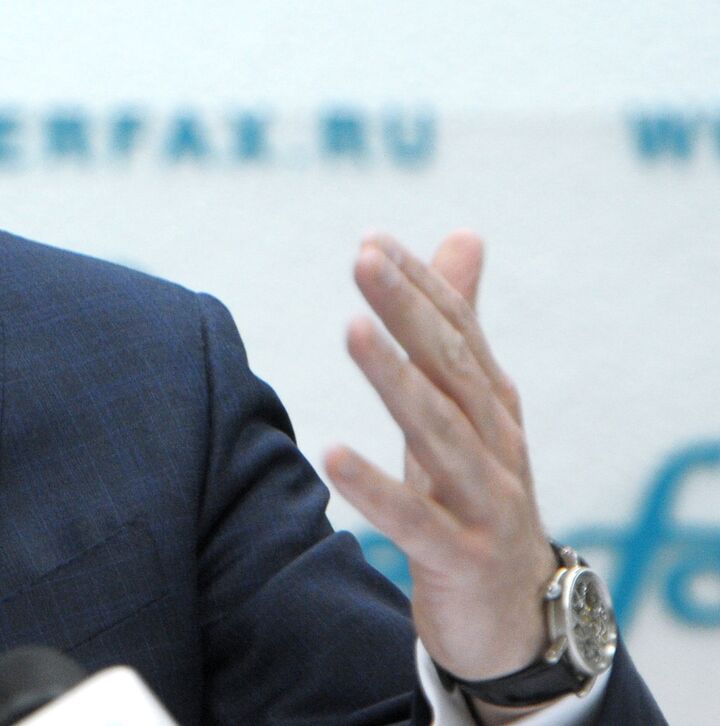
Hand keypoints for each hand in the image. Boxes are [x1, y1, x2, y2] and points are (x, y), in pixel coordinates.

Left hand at [323, 232, 557, 706]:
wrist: (519, 618)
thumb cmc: (479, 496)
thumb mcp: (467, 409)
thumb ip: (457, 325)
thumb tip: (463, 233)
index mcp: (491, 405)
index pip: (457, 333)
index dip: (419, 286)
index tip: (371, 241)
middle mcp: (496, 445)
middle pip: (450, 368)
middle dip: (409, 310)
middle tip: (364, 259)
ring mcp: (486, 503)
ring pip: (440, 433)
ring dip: (396, 380)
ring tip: (354, 329)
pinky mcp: (462, 557)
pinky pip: (417, 521)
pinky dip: (377, 489)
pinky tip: (331, 457)